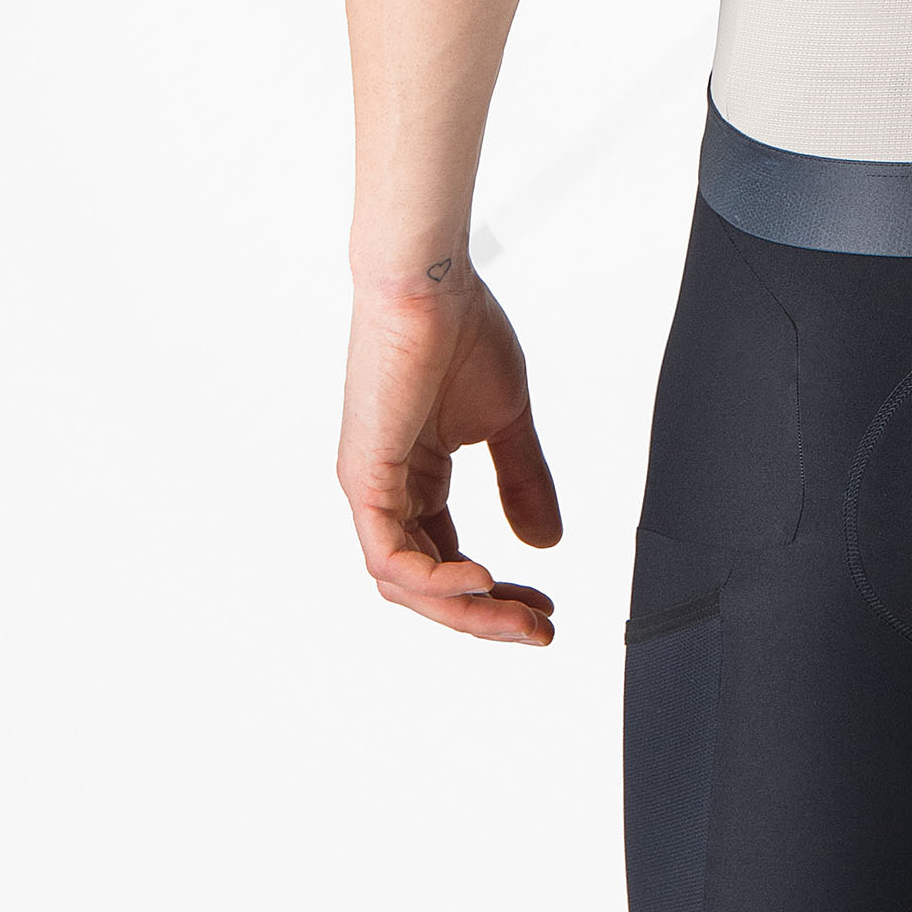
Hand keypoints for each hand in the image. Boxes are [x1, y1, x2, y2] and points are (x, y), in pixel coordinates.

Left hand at [336, 263, 562, 642]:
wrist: (430, 282)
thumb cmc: (460, 331)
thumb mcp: (505, 421)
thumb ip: (523, 481)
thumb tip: (545, 543)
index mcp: (417, 477)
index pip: (448, 559)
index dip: (496, 593)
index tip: (545, 605)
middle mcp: (389, 492)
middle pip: (431, 584)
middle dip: (487, 616)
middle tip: (538, 629)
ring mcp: (373, 489)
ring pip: (409, 583)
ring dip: (467, 610)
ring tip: (520, 617)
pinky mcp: (366, 479)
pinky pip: (391, 557)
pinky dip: (436, 581)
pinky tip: (482, 581)